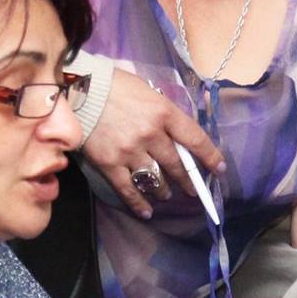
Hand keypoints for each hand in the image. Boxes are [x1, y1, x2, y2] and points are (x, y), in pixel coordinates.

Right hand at [82, 68, 223, 217]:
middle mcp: (151, 134)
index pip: (195, 139)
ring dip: (164, 190)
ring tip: (166, 194)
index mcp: (164, 112)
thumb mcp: (148, 91)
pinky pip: (128, 189)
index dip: (210, 157)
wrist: (78, 89)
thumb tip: (179, 132)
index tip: (218, 169)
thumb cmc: (115, 86)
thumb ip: (164, 113)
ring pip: (155, 180)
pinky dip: (138, 203)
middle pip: (177, 165)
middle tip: (193, 190)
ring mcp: (130, 151)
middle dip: (187, 180)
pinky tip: (146, 211)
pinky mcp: (109, 163)